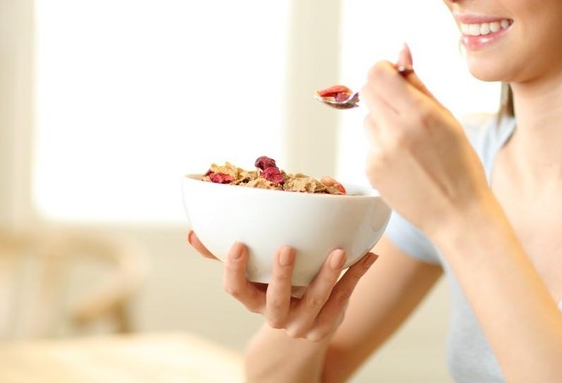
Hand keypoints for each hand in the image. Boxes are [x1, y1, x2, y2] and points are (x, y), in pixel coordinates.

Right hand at [187, 230, 377, 340]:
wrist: (302, 326)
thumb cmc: (273, 287)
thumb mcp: (252, 274)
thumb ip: (224, 254)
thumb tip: (192, 234)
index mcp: (254, 299)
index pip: (236, 289)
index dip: (234, 270)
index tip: (238, 244)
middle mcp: (276, 315)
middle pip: (275, 300)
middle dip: (281, 275)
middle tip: (287, 247)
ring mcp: (302, 323)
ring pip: (315, 302)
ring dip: (328, 276)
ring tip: (340, 251)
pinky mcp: (327, 324)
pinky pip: (343, 300)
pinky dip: (355, 277)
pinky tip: (368, 256)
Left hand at [360, 45, 494, 238]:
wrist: (458, 214)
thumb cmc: (460, 163)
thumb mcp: (448, 118)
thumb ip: (419, 85)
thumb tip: (400, 51)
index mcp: (419, 114)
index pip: (377, 73)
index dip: (384, 70)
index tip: (396, 77)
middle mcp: (395, 131)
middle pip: (367, 90)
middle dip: (382, 91)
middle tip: (402, 105)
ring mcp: (379, 153)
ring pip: (368, 118)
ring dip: (383, 121)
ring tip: (410, 142)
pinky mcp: (371, 170)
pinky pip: (370, 144)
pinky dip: (383, 146)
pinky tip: (406, 163)